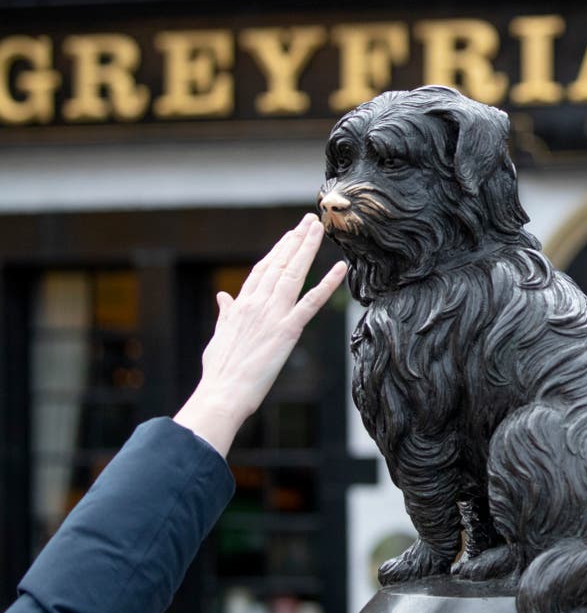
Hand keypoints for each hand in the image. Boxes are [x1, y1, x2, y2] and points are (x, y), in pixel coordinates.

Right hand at [174, 214, 347, 455]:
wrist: (222, 392)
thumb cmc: (220, 370)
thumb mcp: (220, 335)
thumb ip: (226, 313)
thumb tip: (222, 296)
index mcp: (241, 304)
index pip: (262, 269)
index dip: (278, 250)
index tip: (290, 235)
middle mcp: (256, 303)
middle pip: (279, 263)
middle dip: (295, 240)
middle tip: (309, 221)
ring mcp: (272, 314)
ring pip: (293, 273)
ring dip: (307, 249)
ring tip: (319, 229)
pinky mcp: (288, 330)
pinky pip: (312, 302)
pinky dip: (327, 283)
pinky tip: (340, 268)